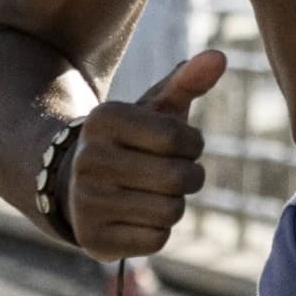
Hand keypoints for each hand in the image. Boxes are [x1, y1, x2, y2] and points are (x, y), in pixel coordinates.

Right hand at [58, 50, 222, 260]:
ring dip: (174, 204)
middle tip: (174, 173)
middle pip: (179, 178)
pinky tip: (137, 216)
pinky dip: (158, 230)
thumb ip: (188, 81)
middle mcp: (88, 159)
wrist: (75, 183)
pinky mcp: (93, 239)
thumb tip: (220, 56)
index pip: (180, 138)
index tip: (178, 145)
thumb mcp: (155, 108)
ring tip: (153, 193)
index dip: (192, 144)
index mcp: (103, 119)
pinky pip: (156, 239)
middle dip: (190, 177)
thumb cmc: (132, 140)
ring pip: (171, 211)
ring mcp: (86, 202)